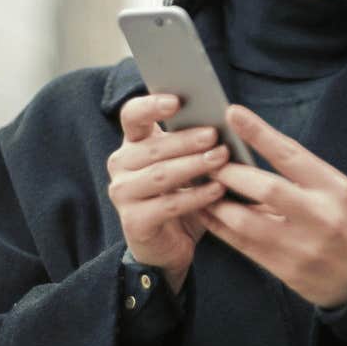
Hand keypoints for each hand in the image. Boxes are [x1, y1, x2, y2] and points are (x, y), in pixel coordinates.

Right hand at [107, 94, 228, 292]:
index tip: (176, 100)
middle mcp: (121, 165)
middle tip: (215, 134)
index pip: (132, 115)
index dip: (151, 105)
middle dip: (186, 140)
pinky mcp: (133, 221)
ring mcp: (123, 194)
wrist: (170, 245)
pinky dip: (196, 197)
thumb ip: (195, 143)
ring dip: (193, 165)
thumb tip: (225, 119)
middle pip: (152, 147)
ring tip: (221, 158)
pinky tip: (217, 190)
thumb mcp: (187, 165)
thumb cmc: (181, 195)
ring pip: (160, 174)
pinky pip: (168, 205)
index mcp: (132, 144)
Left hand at [196, 105, 346, 308]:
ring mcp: (303, 246)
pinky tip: (208, 214)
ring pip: (247, 221)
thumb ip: (301, 177)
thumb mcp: (338, 192)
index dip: (259, 133)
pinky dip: (221, 227)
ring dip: (217, 203)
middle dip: (230, 173)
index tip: (232, 114)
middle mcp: (320, 215)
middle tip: (207, 160)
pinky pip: (244, 246)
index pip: (292, 154)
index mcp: (334, 188)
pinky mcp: (288, 271)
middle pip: (266, 188)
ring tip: (200, 187)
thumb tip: (251, 155)